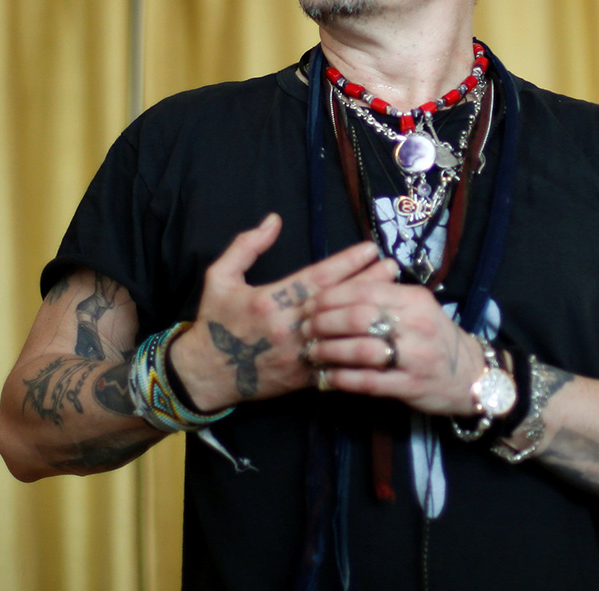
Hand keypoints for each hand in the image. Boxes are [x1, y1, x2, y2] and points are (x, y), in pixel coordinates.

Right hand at [169, 214, 397, 410]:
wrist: (204, 374)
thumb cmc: (214, 322)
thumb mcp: (219, 277)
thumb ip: (246, 246)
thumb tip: (274, 220)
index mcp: (269, 300)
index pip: (317, 277)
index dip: (347, 263)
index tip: (370, 249)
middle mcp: (286, 327)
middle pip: (337, 303)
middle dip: (368, 283)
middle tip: (394, 267)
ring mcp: (297, 355)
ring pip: (342, 333)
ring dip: (370, 316)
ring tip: (394, 299)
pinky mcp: (302, 378)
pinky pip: (336, 366)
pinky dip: (358, 353)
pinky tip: (380, 340)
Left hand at [302, 279, 487, 416]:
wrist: (471, 374)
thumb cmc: (436, 336)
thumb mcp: (418, 307)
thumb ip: (385, 294)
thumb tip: (338, 284)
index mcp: (414, 299)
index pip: (364, 291)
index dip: (331, 297)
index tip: (309, 303)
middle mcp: (416, 324)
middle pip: (358, 318)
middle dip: (324, 323)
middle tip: (305, 328)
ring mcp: (415, 357)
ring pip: (362, 350)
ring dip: (330, 351)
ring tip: (312, 352)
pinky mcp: (411, 386)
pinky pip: (369, 382)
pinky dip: (343, 378)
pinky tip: (327, 377)